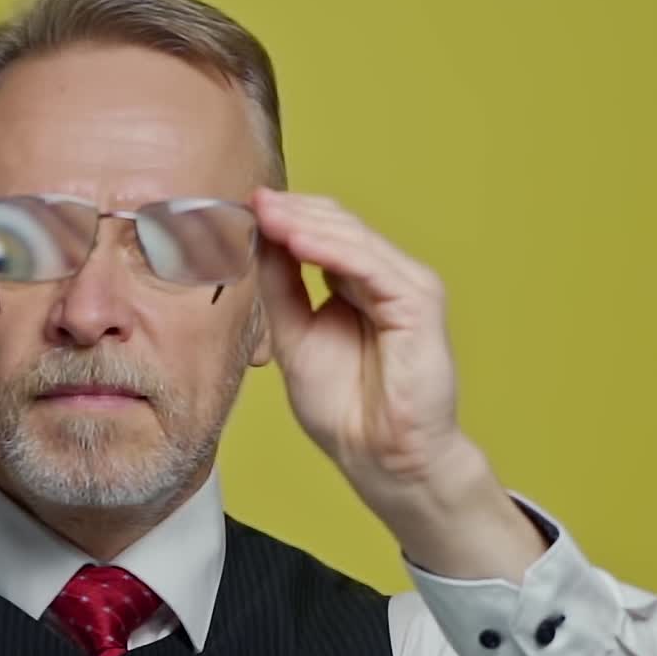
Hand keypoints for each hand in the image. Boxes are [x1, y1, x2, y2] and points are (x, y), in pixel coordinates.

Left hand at [251, 187, 466, 507]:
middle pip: (337, 225)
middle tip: (246, 200)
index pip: (320, 233)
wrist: (379, 455)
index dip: (281, 219)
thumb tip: (256, 240)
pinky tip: (298, 241)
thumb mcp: (295, 337)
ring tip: (265, 213)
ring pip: (352, 238)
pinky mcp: (419, 304)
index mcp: (355, 284)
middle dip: (290, 212)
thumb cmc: (344, 408)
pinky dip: (333, 251)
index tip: (237, 207)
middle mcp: (383, 278)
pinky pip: (372, 266)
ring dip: (305, 223)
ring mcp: (405, 288)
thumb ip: (280, 289)